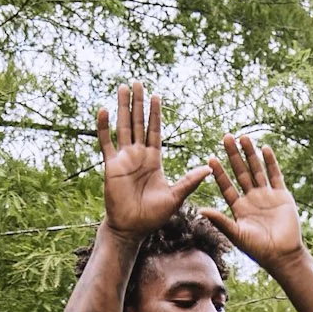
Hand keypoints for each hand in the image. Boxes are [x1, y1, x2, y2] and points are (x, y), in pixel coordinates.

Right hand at [98, 82, 209, 241]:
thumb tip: (208, 168)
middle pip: (138, 123)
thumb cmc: (153, 216)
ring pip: (123, 127)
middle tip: (138, 82)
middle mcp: (138, 156)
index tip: (156, 96)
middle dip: (138, 103)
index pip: (155, 131)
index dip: (155, 114)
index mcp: (153, 160)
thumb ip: (190, 181)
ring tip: (123, 87)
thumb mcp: (176, 197)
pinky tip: (103, 111)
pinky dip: (104, 127)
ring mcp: (123, 159)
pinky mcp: (111, 166)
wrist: (132, 229)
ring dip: (123, 108)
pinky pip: (106, 143)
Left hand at [208, 133, 304, 272]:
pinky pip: (275, 175)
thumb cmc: (258, 249)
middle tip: (226, 137)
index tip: (211, 158)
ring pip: (256, 170)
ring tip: (243, 137)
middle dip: (233, 155)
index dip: (219, 173)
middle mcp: (251, 199)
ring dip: (250, 154)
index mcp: (239, 208)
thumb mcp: (237, 234)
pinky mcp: (282, 195)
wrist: (282, 255)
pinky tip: (265, 149)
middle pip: (240, 172)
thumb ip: (221, 221)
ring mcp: (267, 195)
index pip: (226, 186)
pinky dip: (270, 162)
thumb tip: (200, 210)